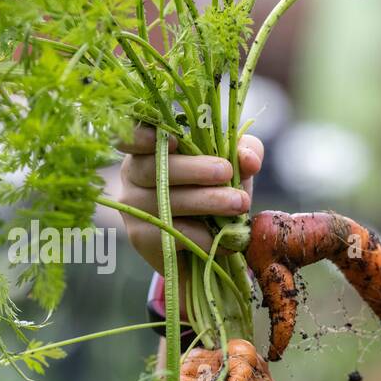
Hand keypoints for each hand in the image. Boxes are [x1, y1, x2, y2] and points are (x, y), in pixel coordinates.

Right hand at [116, 127, 264, 273]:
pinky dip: (206, 236)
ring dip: (206, 201)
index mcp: (148, 148)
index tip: (173, 139)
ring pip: (165, 202)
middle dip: (193, 169)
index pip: (131, 136)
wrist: (205, 244)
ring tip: (239, 203)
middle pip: (152, 168)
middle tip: (227, 171)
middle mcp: (132, 175)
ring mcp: (134, 208)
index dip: (141, 136)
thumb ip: (242, 153)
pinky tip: (229, 238)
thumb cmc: (213, 193)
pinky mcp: (142, 238)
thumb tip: (249, 159)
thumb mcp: (231, 167)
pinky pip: (175, 234)